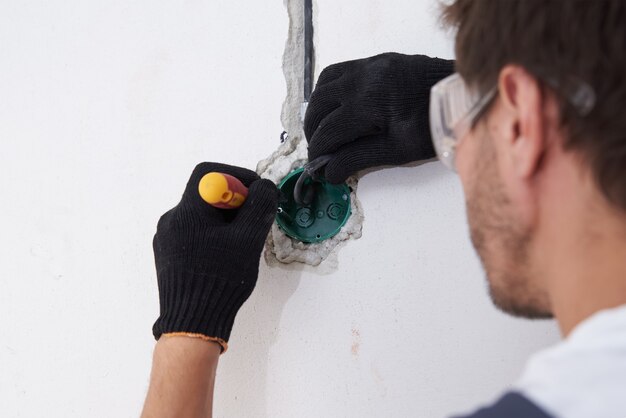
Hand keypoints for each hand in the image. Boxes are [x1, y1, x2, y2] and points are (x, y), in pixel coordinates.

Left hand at [151, 162, 278, 351]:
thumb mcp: (248, 239)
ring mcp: (167, 240)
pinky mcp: (168, 257)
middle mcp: (172, 220)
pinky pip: (193, 235)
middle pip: (206, 195)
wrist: (193, 322)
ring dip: (225, 222)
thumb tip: (264, 187)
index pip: (209, 173)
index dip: (237, 176)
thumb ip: (259, 206)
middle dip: (235, 203)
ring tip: (240, 245)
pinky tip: (224, 259)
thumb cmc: (221, 279)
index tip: (256, 193)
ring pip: (201, 217)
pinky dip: (212, 238)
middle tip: (253, 222)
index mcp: (187, 211)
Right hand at [304, 53, 453, 182]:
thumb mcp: (397, 151)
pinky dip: (330, 90)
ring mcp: (370, 65)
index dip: (319, 153)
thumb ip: (357, 158)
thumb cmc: (435, 126)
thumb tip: (329, 171)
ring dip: (318, 108)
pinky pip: (341, 71)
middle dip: (314, 132)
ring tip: (324, 130)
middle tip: (320, 153)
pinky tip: (337, 107)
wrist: (464, 99)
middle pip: (319, 106)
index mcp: (368, 102)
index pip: (328, 131)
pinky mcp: (378, 61)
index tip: (320, 170)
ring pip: (324, 84)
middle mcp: (363, 78)